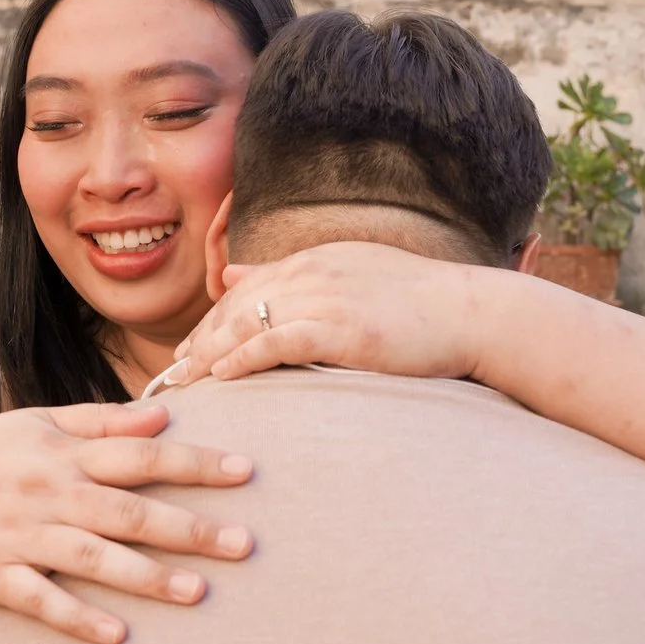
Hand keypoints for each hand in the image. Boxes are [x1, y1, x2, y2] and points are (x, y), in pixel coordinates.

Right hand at [0, 403, 253, 643]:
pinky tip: (117, 635)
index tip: (247, 472)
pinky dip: (78, 616)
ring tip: (199, 593)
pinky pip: (42, 599)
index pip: (141, 453)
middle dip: (189, 526)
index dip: (195, 461)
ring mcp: (20, 534)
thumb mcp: (35, 424)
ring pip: (94, 557)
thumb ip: (99, 421)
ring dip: (148, 576)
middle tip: (245, 544)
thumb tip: (162, 416)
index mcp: (62, 451)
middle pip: (129, 509)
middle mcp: (47, 490)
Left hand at [169, 241, 496, 387]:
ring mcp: (326, 297)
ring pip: (247, 323)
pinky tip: (221, 378)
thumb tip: (237, 272)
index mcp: (317, 260)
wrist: (474, 313)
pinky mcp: (340, 328)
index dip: (213, 321)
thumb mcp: (355, 274)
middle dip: (200, 340)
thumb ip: (298, 275)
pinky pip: (275, 341)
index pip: (247, 289)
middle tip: (170, 376)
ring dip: (208, 355)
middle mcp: (313, 271)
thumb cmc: (424, 303)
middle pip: (236, 305)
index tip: (190, 351)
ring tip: (180, 384)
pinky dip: (243, 358)